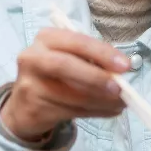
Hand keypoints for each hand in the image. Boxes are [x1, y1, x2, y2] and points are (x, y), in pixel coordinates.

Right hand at [0, 27, 129, 140]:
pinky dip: (95, 112)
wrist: (25, 105)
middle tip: (119, 88)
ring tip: (121, 103)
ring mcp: (30, 84)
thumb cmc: (55, 75)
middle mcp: (33, 57)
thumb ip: (92, 61)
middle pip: (65, 65)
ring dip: (101, 100)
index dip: (102, 53)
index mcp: (46, 38)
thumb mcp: (70, 58)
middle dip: (96, 77)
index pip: (76, 41)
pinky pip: (70, 111)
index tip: (125, 66)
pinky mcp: (34, 108)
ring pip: (70, 94)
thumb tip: (121, 73)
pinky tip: (109, 111)